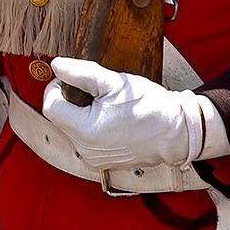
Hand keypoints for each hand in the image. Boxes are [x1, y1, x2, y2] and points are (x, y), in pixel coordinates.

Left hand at [41, 58, 218, 170]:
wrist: (178, 131)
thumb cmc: (151, 107)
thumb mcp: (116, 83)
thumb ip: (82, 73)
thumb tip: (57, 66)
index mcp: (84, 130)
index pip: (51, 106)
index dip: (57, 87)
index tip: (71, 78)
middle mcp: (85, 150)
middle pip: (62, 119)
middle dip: (72, 101)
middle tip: (96, 91)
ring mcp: (95, 159)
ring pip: (74, 131)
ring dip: (83, 116)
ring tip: (108, 106)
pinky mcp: (104, 163)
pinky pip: (87, 143)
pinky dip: (94, 129)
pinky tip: (113, 120)